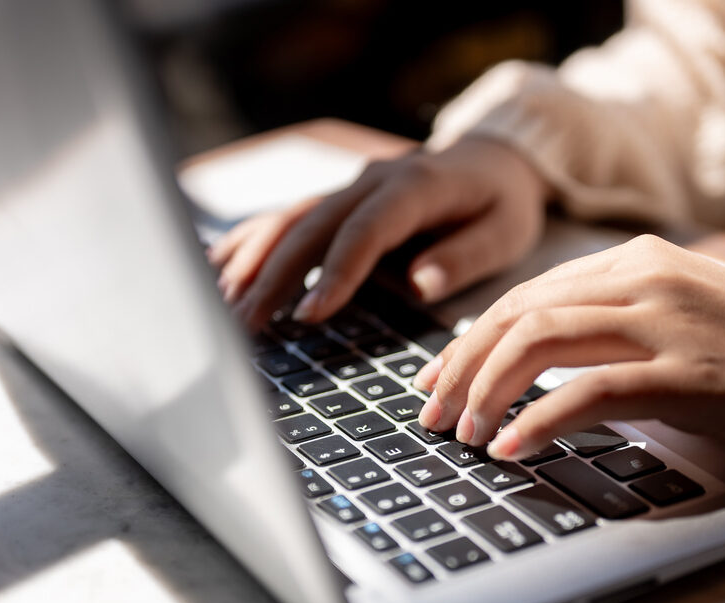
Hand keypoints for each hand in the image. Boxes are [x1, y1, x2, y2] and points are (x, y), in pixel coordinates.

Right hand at [206, 136, 549, 330]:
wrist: (494, 158)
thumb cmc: (503, 202)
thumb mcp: (507, 230)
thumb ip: (467, 255)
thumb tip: (422, 281)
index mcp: (416, 186)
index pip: (367, 229)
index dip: (336, 271)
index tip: (310, 314)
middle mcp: (372, 180)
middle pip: (313, 226)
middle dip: (273, 275)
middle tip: (243, 322)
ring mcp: (350, 186)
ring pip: (290, 220)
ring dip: (252, 262)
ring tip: (221, 305)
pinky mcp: (338, 199)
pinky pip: (287, 217)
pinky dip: (251, 241)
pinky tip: (217, 267)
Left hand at [412, 234, 724, 458]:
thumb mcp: (680, 317)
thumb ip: (614, 323)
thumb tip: (537, 362)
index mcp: (637, 261)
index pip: (527, 294)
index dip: (471, 338)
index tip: (440, 377)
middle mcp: (643, 279)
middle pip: (518, 313)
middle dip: (460, 367)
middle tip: (429, 411)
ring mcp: (665, 322)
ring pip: (539, 341)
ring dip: (485, 390)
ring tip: (462, 433)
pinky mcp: (686, 375)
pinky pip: (588, 391)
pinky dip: (537, 419)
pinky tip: (511, 447)